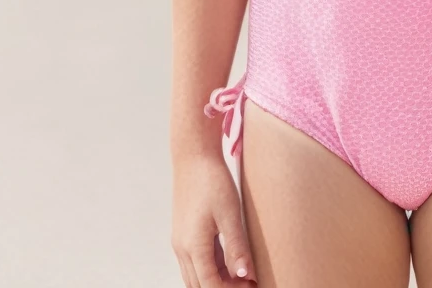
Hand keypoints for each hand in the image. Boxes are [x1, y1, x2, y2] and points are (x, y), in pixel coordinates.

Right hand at [172, 151, 256, 285]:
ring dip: (215, 280)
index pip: (210, 285)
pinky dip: (210, 268)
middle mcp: (182, 248)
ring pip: (195, 275)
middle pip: (200, 285)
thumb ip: (236, 247)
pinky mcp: (183, 233)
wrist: (194, 156)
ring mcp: (180, 241)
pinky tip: (228, 261)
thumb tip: (245, 275)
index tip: (251, 285)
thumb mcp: (230, 213)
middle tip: (247, 282)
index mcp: (193, 246)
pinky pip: (194, 261)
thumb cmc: (212, 180)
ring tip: (241, 274)